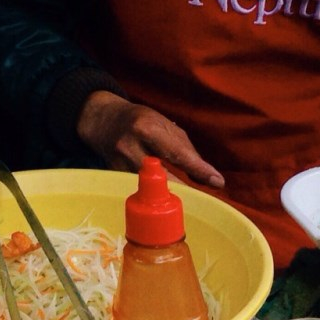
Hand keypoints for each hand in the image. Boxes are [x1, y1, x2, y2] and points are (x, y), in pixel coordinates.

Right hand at [76, 91, 223, 187]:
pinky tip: (167, 197)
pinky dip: (157, 193)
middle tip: (205, 198)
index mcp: (145, 128)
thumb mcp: (165, 126)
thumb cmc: (141, 121)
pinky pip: (142, 188)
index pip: (177, 153)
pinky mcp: (115, 175)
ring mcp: (119, 163)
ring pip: (151, 186)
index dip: (198, 169)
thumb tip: (209, 178)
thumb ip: (187, 151)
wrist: (102, 119)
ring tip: (189, 199)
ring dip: (171, 194)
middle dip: (186, 188)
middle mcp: (130, 146)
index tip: (218, 182)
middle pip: (162, 175)